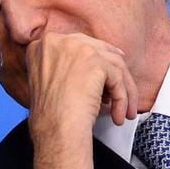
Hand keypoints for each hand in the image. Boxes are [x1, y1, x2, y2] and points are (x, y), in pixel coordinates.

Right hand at [26, 32, 137, 168]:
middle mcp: (58, 41)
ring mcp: (76, 48)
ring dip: (123, 89)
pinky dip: (122, 98)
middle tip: (126, 87)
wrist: (54, 127)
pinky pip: (117, 78)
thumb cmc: (51, 114)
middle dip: (114, 71)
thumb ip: (67, 65)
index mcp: (44, 45)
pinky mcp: (94, 61)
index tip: (109, 68)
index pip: (79, 45)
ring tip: (125, 111)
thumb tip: (99, 65)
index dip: (97, 57)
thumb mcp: (50, 80)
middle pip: (98, 50)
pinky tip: (119, 114)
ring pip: (112, 64)